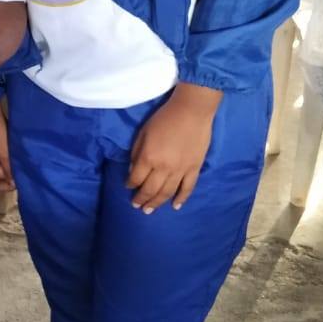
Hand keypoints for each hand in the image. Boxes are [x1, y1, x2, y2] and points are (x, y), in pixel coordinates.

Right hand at [0, 101, 14, 191]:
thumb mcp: (5, 153)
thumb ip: (10, 169)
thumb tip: (14, 183)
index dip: (7, 187)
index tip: (20, 182)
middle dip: (8, 176)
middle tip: (22, 172)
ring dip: (8, 167)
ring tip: (20, 164)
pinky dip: (5, 159)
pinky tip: (14, 155)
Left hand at [126, 83, 221, 212]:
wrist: (192, 111)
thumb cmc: (164, 118)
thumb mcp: (143, 132)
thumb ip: (136, 152)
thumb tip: (132, 170)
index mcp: (148, 157)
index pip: (136, 178)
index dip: (130, 184)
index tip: (128, 186)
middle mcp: (163, 168)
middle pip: (150, 190)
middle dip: (141, 199)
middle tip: (136, 205)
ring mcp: (180, 170)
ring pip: (167, 193)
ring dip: (156, 203)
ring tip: (149, 210)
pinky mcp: (194, 169)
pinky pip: (187, 188)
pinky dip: (181, 199)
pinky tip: (175, 206)